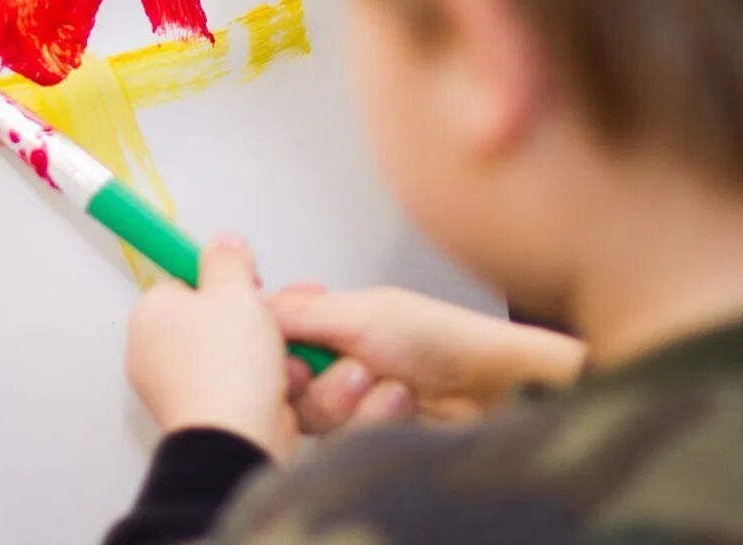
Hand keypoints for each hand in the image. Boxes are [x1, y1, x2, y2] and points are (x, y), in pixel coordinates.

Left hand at [126, 235, 296, 458]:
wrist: (235, 441)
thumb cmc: (226, 368)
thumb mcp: (235, 292)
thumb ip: (228, 259)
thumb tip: (224, 242)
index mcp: (151, 313)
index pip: (185, 279)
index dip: (223, 277)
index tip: (248, 283)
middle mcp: (154, 351)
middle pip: (211, 317)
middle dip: (250, 318)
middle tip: (270, 320)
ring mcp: (176, 386)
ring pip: (229, 352)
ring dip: (263, 351)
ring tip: (281, 355)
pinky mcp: (202, 414)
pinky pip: (237, 385)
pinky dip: (261, 383)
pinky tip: (281, 383)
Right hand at [270, 284, 584, 435]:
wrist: (495, 388)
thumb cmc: (443, 338)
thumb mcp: (363, 313)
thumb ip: (300, 313)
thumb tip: (247, 304)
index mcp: (330, 319)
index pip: (271, 334)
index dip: (267, 348)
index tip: (276, 352)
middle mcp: (336, 359)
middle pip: (284, 382)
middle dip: (312, 381)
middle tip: (340, 371)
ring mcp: (351, 400)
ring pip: (311, 414)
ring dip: (347, 402)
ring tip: (384, 385)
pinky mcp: (366, 433)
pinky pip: (340, 439)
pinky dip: (369, 421)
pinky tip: (399, 404)